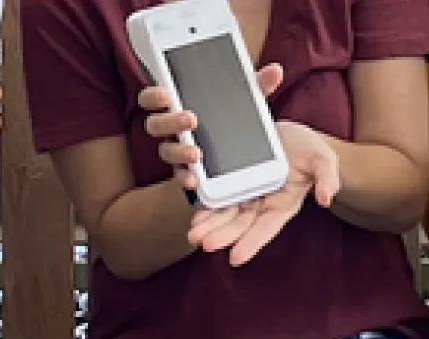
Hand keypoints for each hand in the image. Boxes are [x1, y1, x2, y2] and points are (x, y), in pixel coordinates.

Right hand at [139, 63, 284, 191]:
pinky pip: (179, 176)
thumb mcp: (246, 101)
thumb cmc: (235, 118)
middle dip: (170, 121)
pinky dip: (185, 177)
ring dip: (179, 151)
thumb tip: (275, 70)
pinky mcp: (187, 171)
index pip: (154, 98)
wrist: (245, 154)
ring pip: (165, 151)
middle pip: (155, 124)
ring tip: (196, 153)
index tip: (166, 94)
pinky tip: (195, 179)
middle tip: (191, 119)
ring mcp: (177, 151)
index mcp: (179, 105)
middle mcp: (172, 129)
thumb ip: (256, 86)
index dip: (154, 95)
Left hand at [186, 121, 340, 265]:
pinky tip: (194, 214)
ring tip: (192, 234)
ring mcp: (247, 195)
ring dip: (209, 225)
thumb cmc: (310, 150)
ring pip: (226, 214)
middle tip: (202, 243)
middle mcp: (263, 205)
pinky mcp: (234, 182)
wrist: (291, 133)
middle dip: (222, 235)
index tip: (235, 258)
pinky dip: (206, 207)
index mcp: (283, 204)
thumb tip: (327, 198)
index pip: (266, 228)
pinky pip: (218, 197)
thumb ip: (327, 178)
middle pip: (240, 225)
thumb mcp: (323, 160)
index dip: (252, 243)